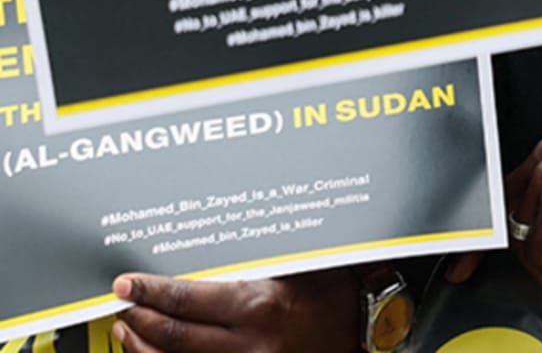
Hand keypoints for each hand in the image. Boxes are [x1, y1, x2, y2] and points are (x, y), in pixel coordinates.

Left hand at [110, 269, 355, 352]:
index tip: (127, 284)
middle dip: (137, 319)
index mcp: (257, 306)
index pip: (184, 300)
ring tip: (127, 330)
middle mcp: (249, 343)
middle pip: (171, 336)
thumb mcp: (289, 266)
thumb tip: (192, 258)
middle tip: (122, 305)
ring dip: (141, 347)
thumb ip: (245, 265)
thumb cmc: (329, 290)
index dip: (148, 292)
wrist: (359, 324)